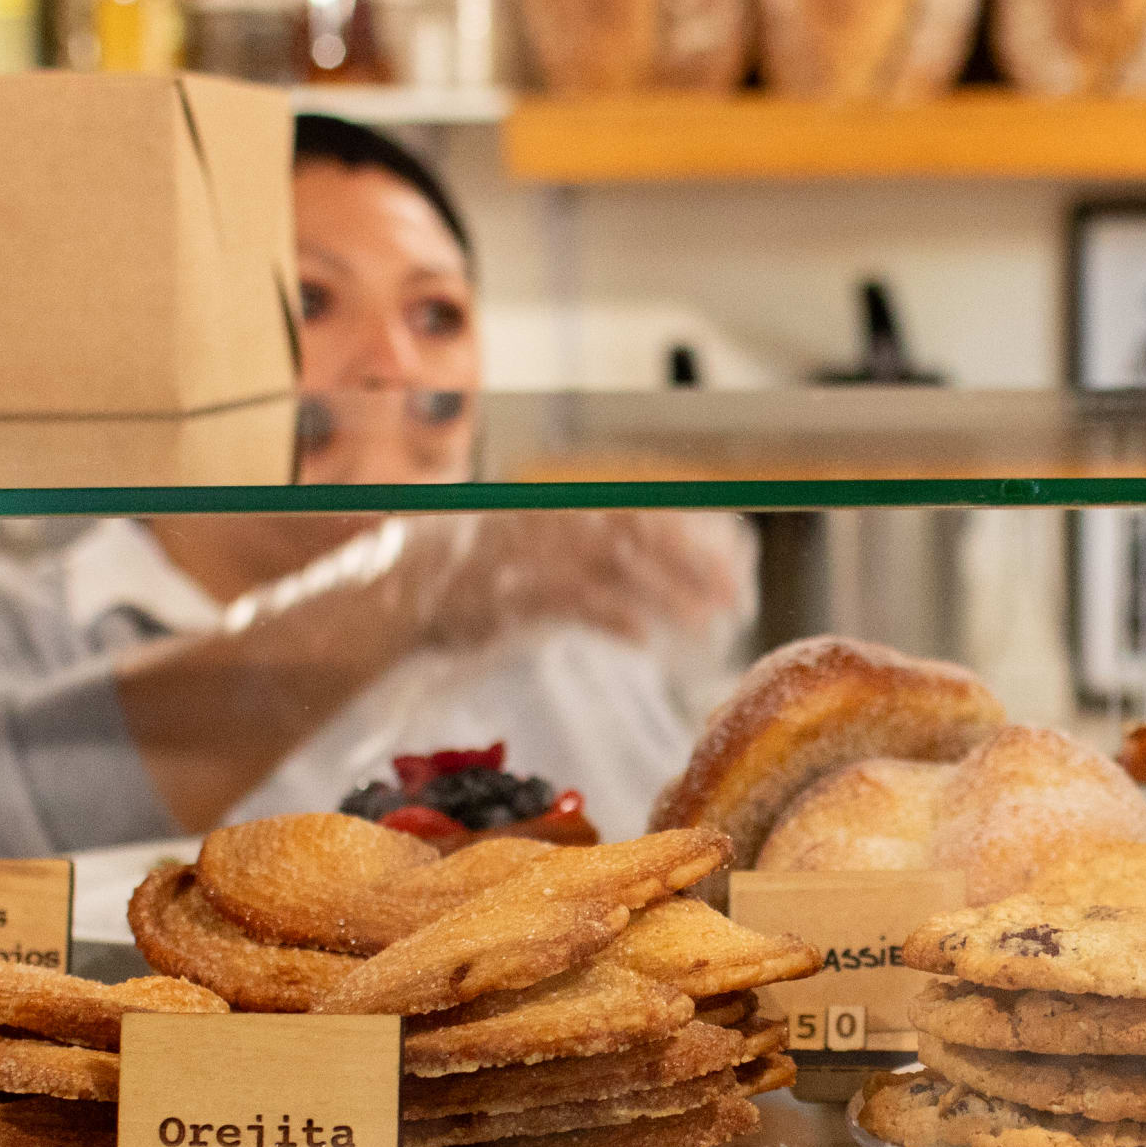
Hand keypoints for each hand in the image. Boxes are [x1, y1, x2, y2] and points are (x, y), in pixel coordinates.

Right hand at [402, 512, 751, 646]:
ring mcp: (534, 555)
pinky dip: (613, 619)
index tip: (735, 562)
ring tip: (708, 624)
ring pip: (616, 568)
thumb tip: (665, 574)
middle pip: (641, 536)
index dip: (693, 534)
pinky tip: (645, 641)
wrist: (409, 586)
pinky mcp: (513, 595)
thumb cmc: (489, 574)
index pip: (645, 511)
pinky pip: (573, 603)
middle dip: (693, 565)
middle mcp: (557, 520)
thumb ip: (602, 555)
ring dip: (667, 594)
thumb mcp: (550, 552)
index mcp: (569, 505)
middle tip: (736, 599)